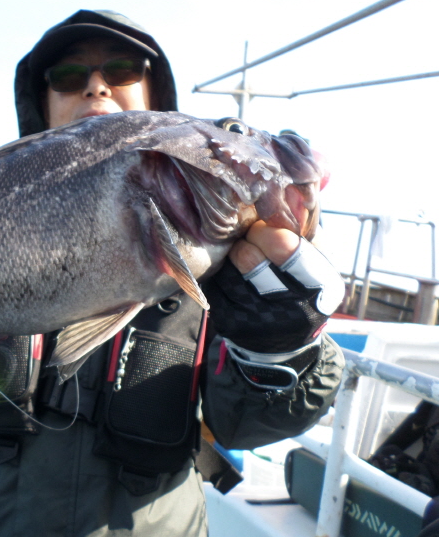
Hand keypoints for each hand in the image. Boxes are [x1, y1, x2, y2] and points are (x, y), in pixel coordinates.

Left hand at [203, 220, 344, 352]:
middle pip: (249, 256)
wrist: (283, 342)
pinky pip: (214, 282)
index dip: (269, 230)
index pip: (286, 246)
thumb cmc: (300, 287)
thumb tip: (282, 193)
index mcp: (323, 287)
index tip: (265, 226)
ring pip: (227, 267)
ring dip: (231, 254)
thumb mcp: (316, 260)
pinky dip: (220, 271)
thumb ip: (304, 228)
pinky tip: (231, 273)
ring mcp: (257, 320)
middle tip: (249, 238)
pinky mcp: (229, 324)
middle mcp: (293, 309)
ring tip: (241, 254)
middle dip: (246, 240)